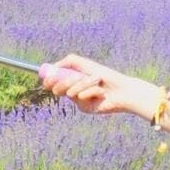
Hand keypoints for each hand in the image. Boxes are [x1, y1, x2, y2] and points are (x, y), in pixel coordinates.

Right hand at [42, 55, 159, 119]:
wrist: (121, 88)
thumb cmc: (105, 75)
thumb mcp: (85, 63)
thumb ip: (68, 61)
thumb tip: (52, 67)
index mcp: (72, 81)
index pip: (54, 83)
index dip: (49, 81)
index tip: (47, 79)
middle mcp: (74, 91)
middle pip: (57, 89)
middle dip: (64, 81)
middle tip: (74, 78)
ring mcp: (78, 101)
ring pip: (70, 92)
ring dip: (84, 83)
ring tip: (97, 82)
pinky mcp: (84, 108)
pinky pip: (81, 98)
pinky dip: (91, 91)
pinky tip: (101, 92)